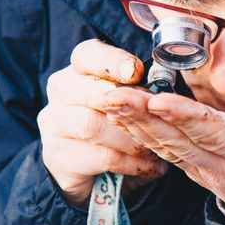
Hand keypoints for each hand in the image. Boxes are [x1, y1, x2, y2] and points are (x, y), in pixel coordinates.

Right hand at [38, 39, 167, 206]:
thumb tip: (169, 77)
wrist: (86, 169)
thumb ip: (138, 87)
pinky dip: (133, 163)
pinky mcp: (59, 157)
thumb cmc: (114, 124)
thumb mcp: (124, 99)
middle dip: (124, 102)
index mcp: (77, 70)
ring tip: (156, 147)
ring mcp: (55, 125)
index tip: (136, 70)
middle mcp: (61, 92)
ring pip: (93, 126)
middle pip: (88, 91)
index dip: (111, 61)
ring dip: (131, 138)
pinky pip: (101, 158)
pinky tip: (153, 166)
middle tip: (153, 112)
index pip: (86, 55)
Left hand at [100, 89, 224, 214]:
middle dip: (143, 116)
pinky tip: (124, 118)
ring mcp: (208, 171)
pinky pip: (167, 152)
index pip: (215, 133)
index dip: (185, 117)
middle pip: (179, 139)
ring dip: (135, 124)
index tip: (158, 100)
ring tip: (109, 101)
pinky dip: (142, 134)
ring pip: (167, 146)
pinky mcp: (199, 170)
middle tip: (112, 94)